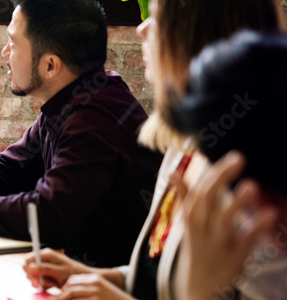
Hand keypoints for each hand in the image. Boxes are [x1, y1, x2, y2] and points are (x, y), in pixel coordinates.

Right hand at [23, 248, 93, 289]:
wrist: (82, 280)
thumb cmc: (75, 273)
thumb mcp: (61, 271)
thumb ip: (46, 269)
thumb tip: (32, 267)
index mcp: (46, 254)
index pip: (27, 260)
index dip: (29, 271)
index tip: (36, 281)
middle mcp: (43, 259)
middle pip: (28, 268)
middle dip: (34, 278)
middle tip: (43, 284)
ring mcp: (44, 266)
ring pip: (32, 275)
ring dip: (40, 282)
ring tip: (51, 285)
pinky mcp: (46, 274)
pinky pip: (38, 280)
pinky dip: (43, 285)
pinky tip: (51, 286)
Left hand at [58, 272, 133, 299]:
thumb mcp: (101, 292)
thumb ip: (86, 291)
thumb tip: (67, 294)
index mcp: (95, 279)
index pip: (73, 280)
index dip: (64, 289)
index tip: (59, 296)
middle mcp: (95, 284)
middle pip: (70, 288)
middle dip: (61, 296)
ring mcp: (96, 293)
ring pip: (72, 296)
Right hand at [175, 151, 277, 299]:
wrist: (199, 285)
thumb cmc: (197, 246)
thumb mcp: (187, 222)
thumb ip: (184, 196)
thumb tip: (172, 172)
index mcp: (190, 216)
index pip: (199, 188)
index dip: (213, 171)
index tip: (230, 156)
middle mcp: (201, 227)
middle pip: (208, 199)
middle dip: (222, 177)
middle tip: (239, 158)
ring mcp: (217, 242)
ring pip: (224, 220)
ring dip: (237, 202)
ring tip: (252, 185)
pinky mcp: (234, 257)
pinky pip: (245, 241)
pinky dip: (257, 228)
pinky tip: (270, 214)